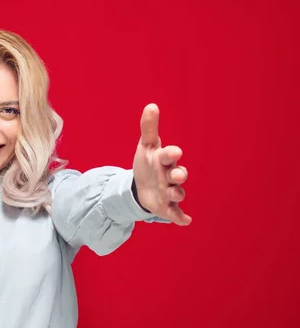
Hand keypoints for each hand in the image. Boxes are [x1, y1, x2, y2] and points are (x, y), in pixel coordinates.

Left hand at [132, 104, 191, 225]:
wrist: (143, 186)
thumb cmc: (148, 163)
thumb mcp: (146, 146)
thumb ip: (148, 128)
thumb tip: (151, 105)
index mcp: (165, 160)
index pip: (169, 155)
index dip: (171, 154)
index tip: (174, 152)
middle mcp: (170, 176)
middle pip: (179, 175)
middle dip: (179, 175)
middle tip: (178, 176)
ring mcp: (170, 192)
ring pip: (178, 193)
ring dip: (177, 194)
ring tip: (173, 195)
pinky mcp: (167, 206)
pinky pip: (176, 213)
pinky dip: (180, 217)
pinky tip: (185, 221)